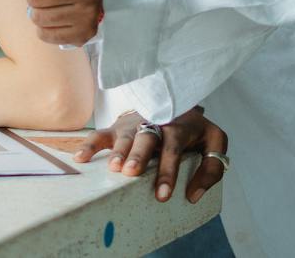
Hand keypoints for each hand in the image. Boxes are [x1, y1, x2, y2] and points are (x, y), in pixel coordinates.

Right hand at [76, 106, 228, 203]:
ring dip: (118, 151)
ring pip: (125, 135)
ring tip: (113, 169)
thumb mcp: (214, 142)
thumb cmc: (194, 130)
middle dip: (138, 155)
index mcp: (180, 125)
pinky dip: (90, 145)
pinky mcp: (118, 125)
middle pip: (146, 137)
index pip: (173, 147)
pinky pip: (102, 134)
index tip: (163, 194)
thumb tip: (193, 196)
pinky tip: (80, 158)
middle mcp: (155, 121)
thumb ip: (212, 168)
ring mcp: (135, 122)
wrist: (174, 99)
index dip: (168, 170)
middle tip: (132, 173)